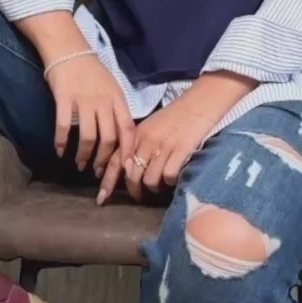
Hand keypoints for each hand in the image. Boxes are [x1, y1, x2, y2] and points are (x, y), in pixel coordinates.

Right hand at [46, 54, 135, 174]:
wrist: (69, 50)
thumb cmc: (92, 71)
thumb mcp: (113, 87)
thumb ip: (118, 109)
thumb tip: (123, 137)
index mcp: (118, 99)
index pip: (128, 129)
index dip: (127, 151)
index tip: (125, 167)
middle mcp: (103, 101)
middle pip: (108, 138)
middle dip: (104, 160)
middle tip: (98, 172)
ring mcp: (84, 100)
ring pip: (88, 137)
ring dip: (84, 155)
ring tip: (80, 165)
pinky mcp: (64, 99)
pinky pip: (65, 126)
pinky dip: (62, 142)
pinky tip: (60, 151)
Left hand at [96, 96, 219, 203]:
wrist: (200, 104)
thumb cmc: (175, 118)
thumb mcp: (150, 128)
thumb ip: (137, 146)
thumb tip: (126, 170)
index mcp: (136, 134)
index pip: (116, 161)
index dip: (107, 182)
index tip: (101, 198)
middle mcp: (146, 141)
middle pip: (132, 176)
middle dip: (135, 191)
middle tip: (142, 195)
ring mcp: (164, 146)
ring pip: (149, 180)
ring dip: (155, 188)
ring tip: (162, 185)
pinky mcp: (181, 150)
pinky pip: (168, 176)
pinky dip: (170, 182)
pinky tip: (174, 177)